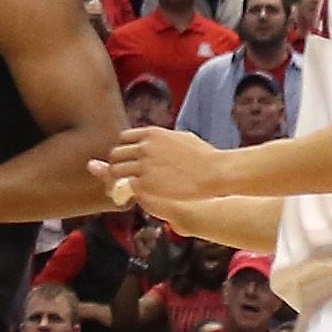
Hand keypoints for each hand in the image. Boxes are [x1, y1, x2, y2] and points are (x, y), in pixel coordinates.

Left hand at [93, 124, 234, 220]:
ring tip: (121, 190)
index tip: (128, 161)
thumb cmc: (205, 157)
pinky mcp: (145, 184)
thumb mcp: (183, 138)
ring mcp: (143, 165)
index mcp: (152, 134)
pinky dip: (124, 192)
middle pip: (116, 154)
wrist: (215, 172)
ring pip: (116, 171)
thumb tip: (162, 139)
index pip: (124, 138)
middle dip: (116, 165)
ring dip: (117, 180)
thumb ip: (166, 138)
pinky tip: (130, 197)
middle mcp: (144, 147)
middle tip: (120, 178)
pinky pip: (125, 186)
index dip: (125, 151)